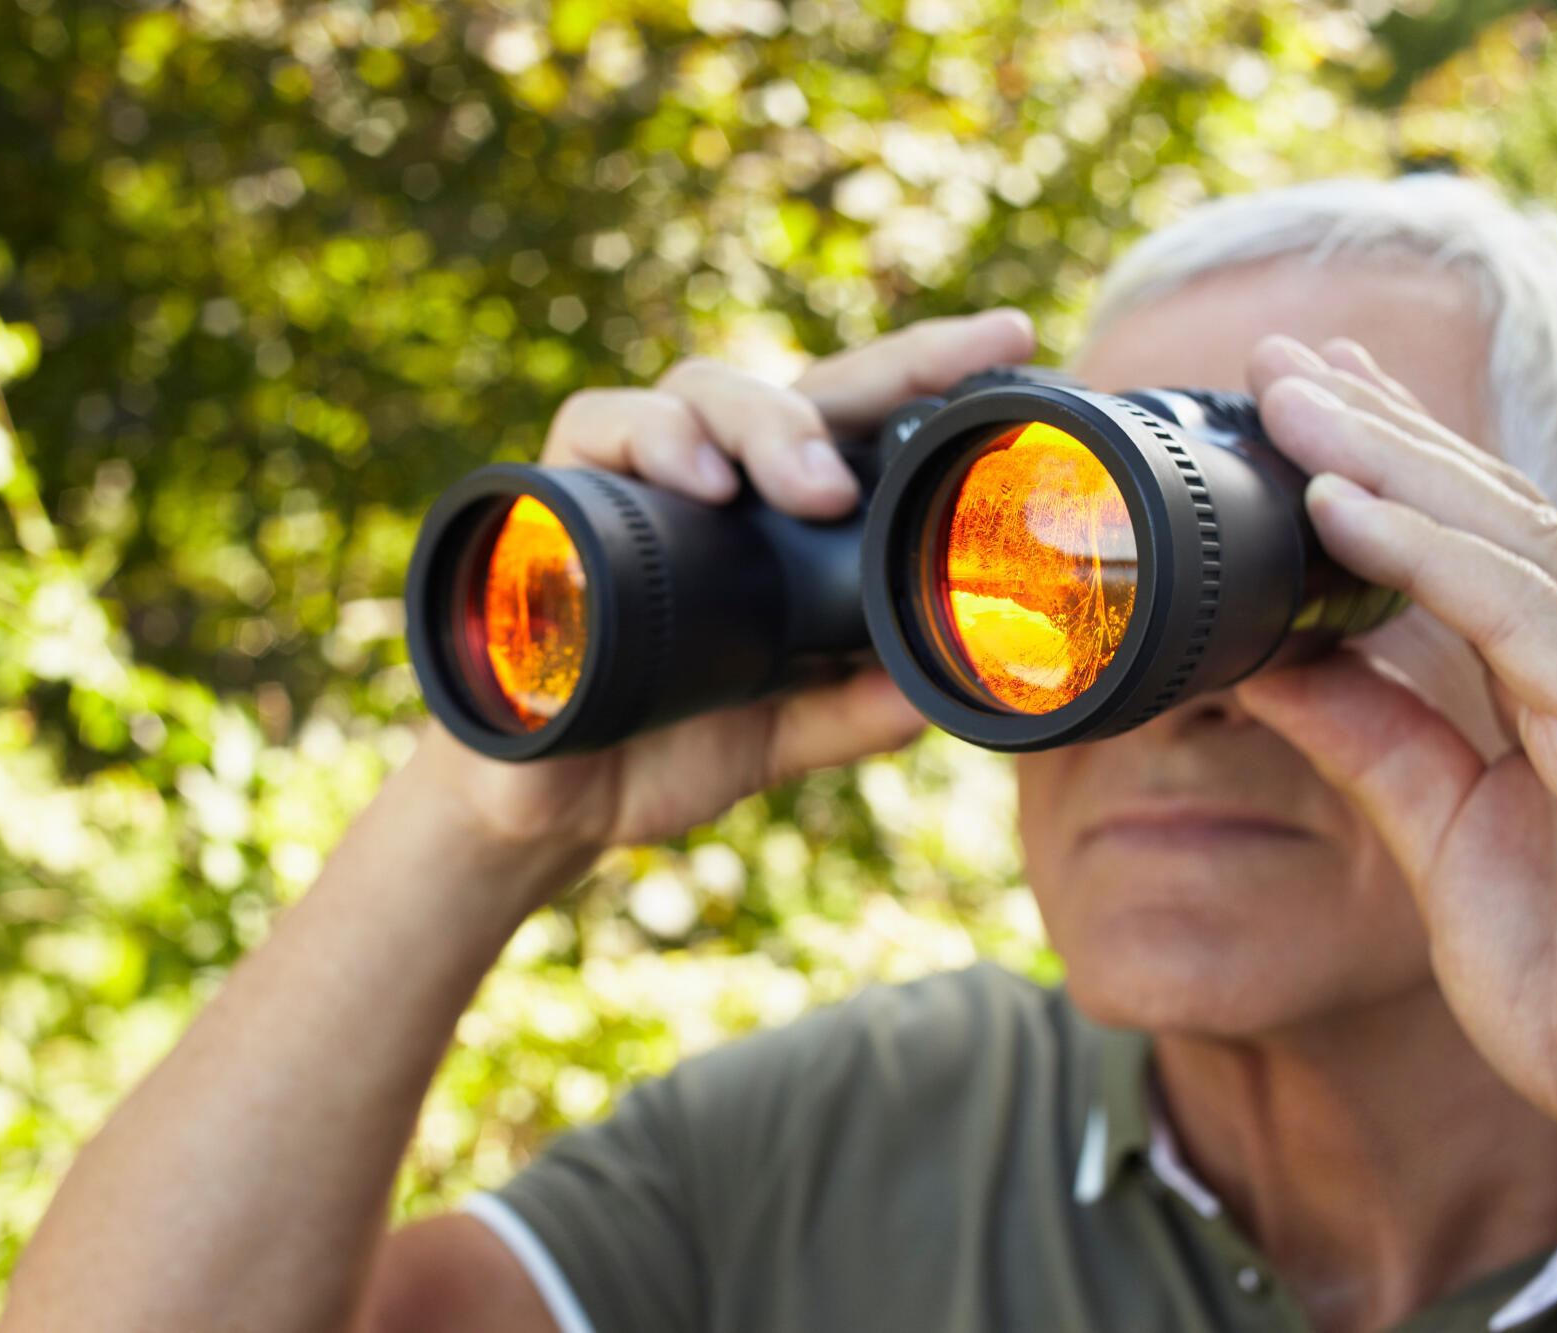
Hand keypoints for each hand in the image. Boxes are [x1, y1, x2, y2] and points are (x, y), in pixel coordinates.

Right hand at [414, 309, 1037, 870]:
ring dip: (762, 420)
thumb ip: (851, 712)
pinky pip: (598, 427)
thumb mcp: (776, 737)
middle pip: (793, 389)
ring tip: (815, 485)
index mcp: (777, 525)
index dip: (926, 373)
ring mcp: (634, 484)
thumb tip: (937, 694)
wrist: (544, 807)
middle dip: (876, 375)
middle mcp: (712, 486)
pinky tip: (697, 481)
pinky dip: (649, 438)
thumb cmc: (661, 747)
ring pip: (700, 391)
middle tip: (938, 399)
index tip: (1012, 339)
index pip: (856, 427)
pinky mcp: (554, 497)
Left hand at [1235, 335, 1556, 1249]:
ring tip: (1292, 397)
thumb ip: (1374, 745)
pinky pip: (1524, 624)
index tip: (1303, 402)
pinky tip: (1345, 509)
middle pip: (1494, 516)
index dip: (1394, 464)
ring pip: (1510, 546)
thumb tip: (1270, 662)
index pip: (1482, 545)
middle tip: (1280, 354)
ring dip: (1390, 461)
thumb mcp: (1445, 840)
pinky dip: (1428, 557)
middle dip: (1383, 428)